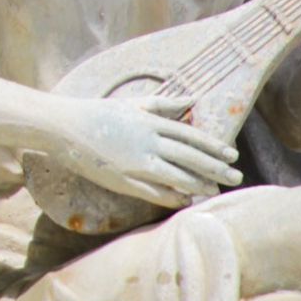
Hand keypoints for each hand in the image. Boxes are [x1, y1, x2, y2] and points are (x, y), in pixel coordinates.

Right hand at [46, 94, 242, 206]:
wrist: (63, 126)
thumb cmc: (96, 112)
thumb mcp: (131, 103)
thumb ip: (163, 104)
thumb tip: (192, 99)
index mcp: (150, 122)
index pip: (191, 136)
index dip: (214, 146)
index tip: (232, 154)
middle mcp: (148, 143)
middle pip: (190, 158)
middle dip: (216, 168)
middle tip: (236, 176)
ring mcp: (136, 163)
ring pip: (178, 177)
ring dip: (199, 184)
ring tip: (215, 190)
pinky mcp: (123, 179)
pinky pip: (155, 192)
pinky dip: (173, 197)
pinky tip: (186, 200)